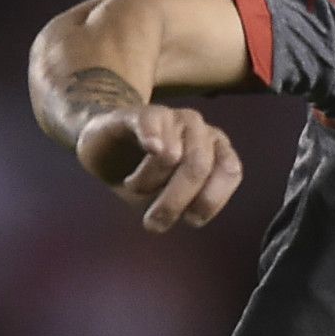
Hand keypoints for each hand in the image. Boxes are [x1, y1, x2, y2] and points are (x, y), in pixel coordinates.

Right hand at [75, 104, 243, 232]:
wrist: (105, 147)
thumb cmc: (146, 177)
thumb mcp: (168, 197)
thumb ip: (186, 203)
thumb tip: (189, 215)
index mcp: (217, 150)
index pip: (230, 171)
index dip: (212, 199)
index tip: (191, 220)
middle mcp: (201, 131)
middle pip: (198, 167)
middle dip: (175, 201)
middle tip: (153, 222)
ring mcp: (173, 117)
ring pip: (172, 153)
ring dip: (149, 180)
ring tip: (133, 186)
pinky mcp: (142, 113)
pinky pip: (152, 121)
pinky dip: (153, 135)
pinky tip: (151, 147)